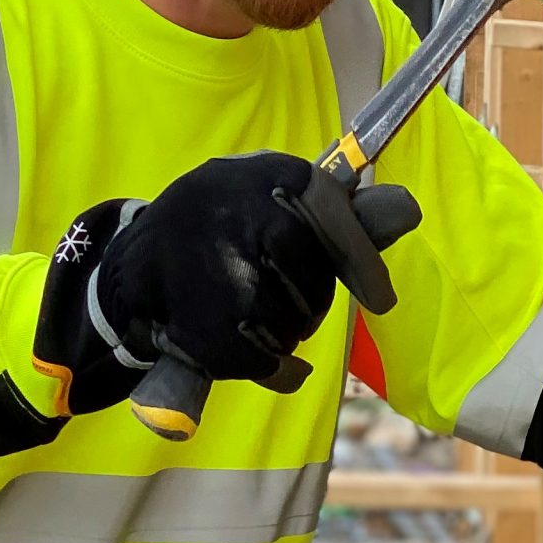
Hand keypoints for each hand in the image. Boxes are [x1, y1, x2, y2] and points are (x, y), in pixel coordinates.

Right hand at [95, 152, 416, 388]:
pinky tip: (249, 353)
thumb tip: (407, 211)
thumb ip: (337, 213)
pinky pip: (260, 359)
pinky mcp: (198, 320)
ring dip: (282, 333)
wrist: (134, 260)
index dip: (361, 263)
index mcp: (269, 173)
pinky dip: (267, 368)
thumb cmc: (224, 227)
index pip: (333, 218)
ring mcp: (215, 265)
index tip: (381, 299)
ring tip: (250, 315)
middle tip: (280, 299)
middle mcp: (239, 208)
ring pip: (288, 323)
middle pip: (312, 282)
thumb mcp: (275, 200)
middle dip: (308, 303)